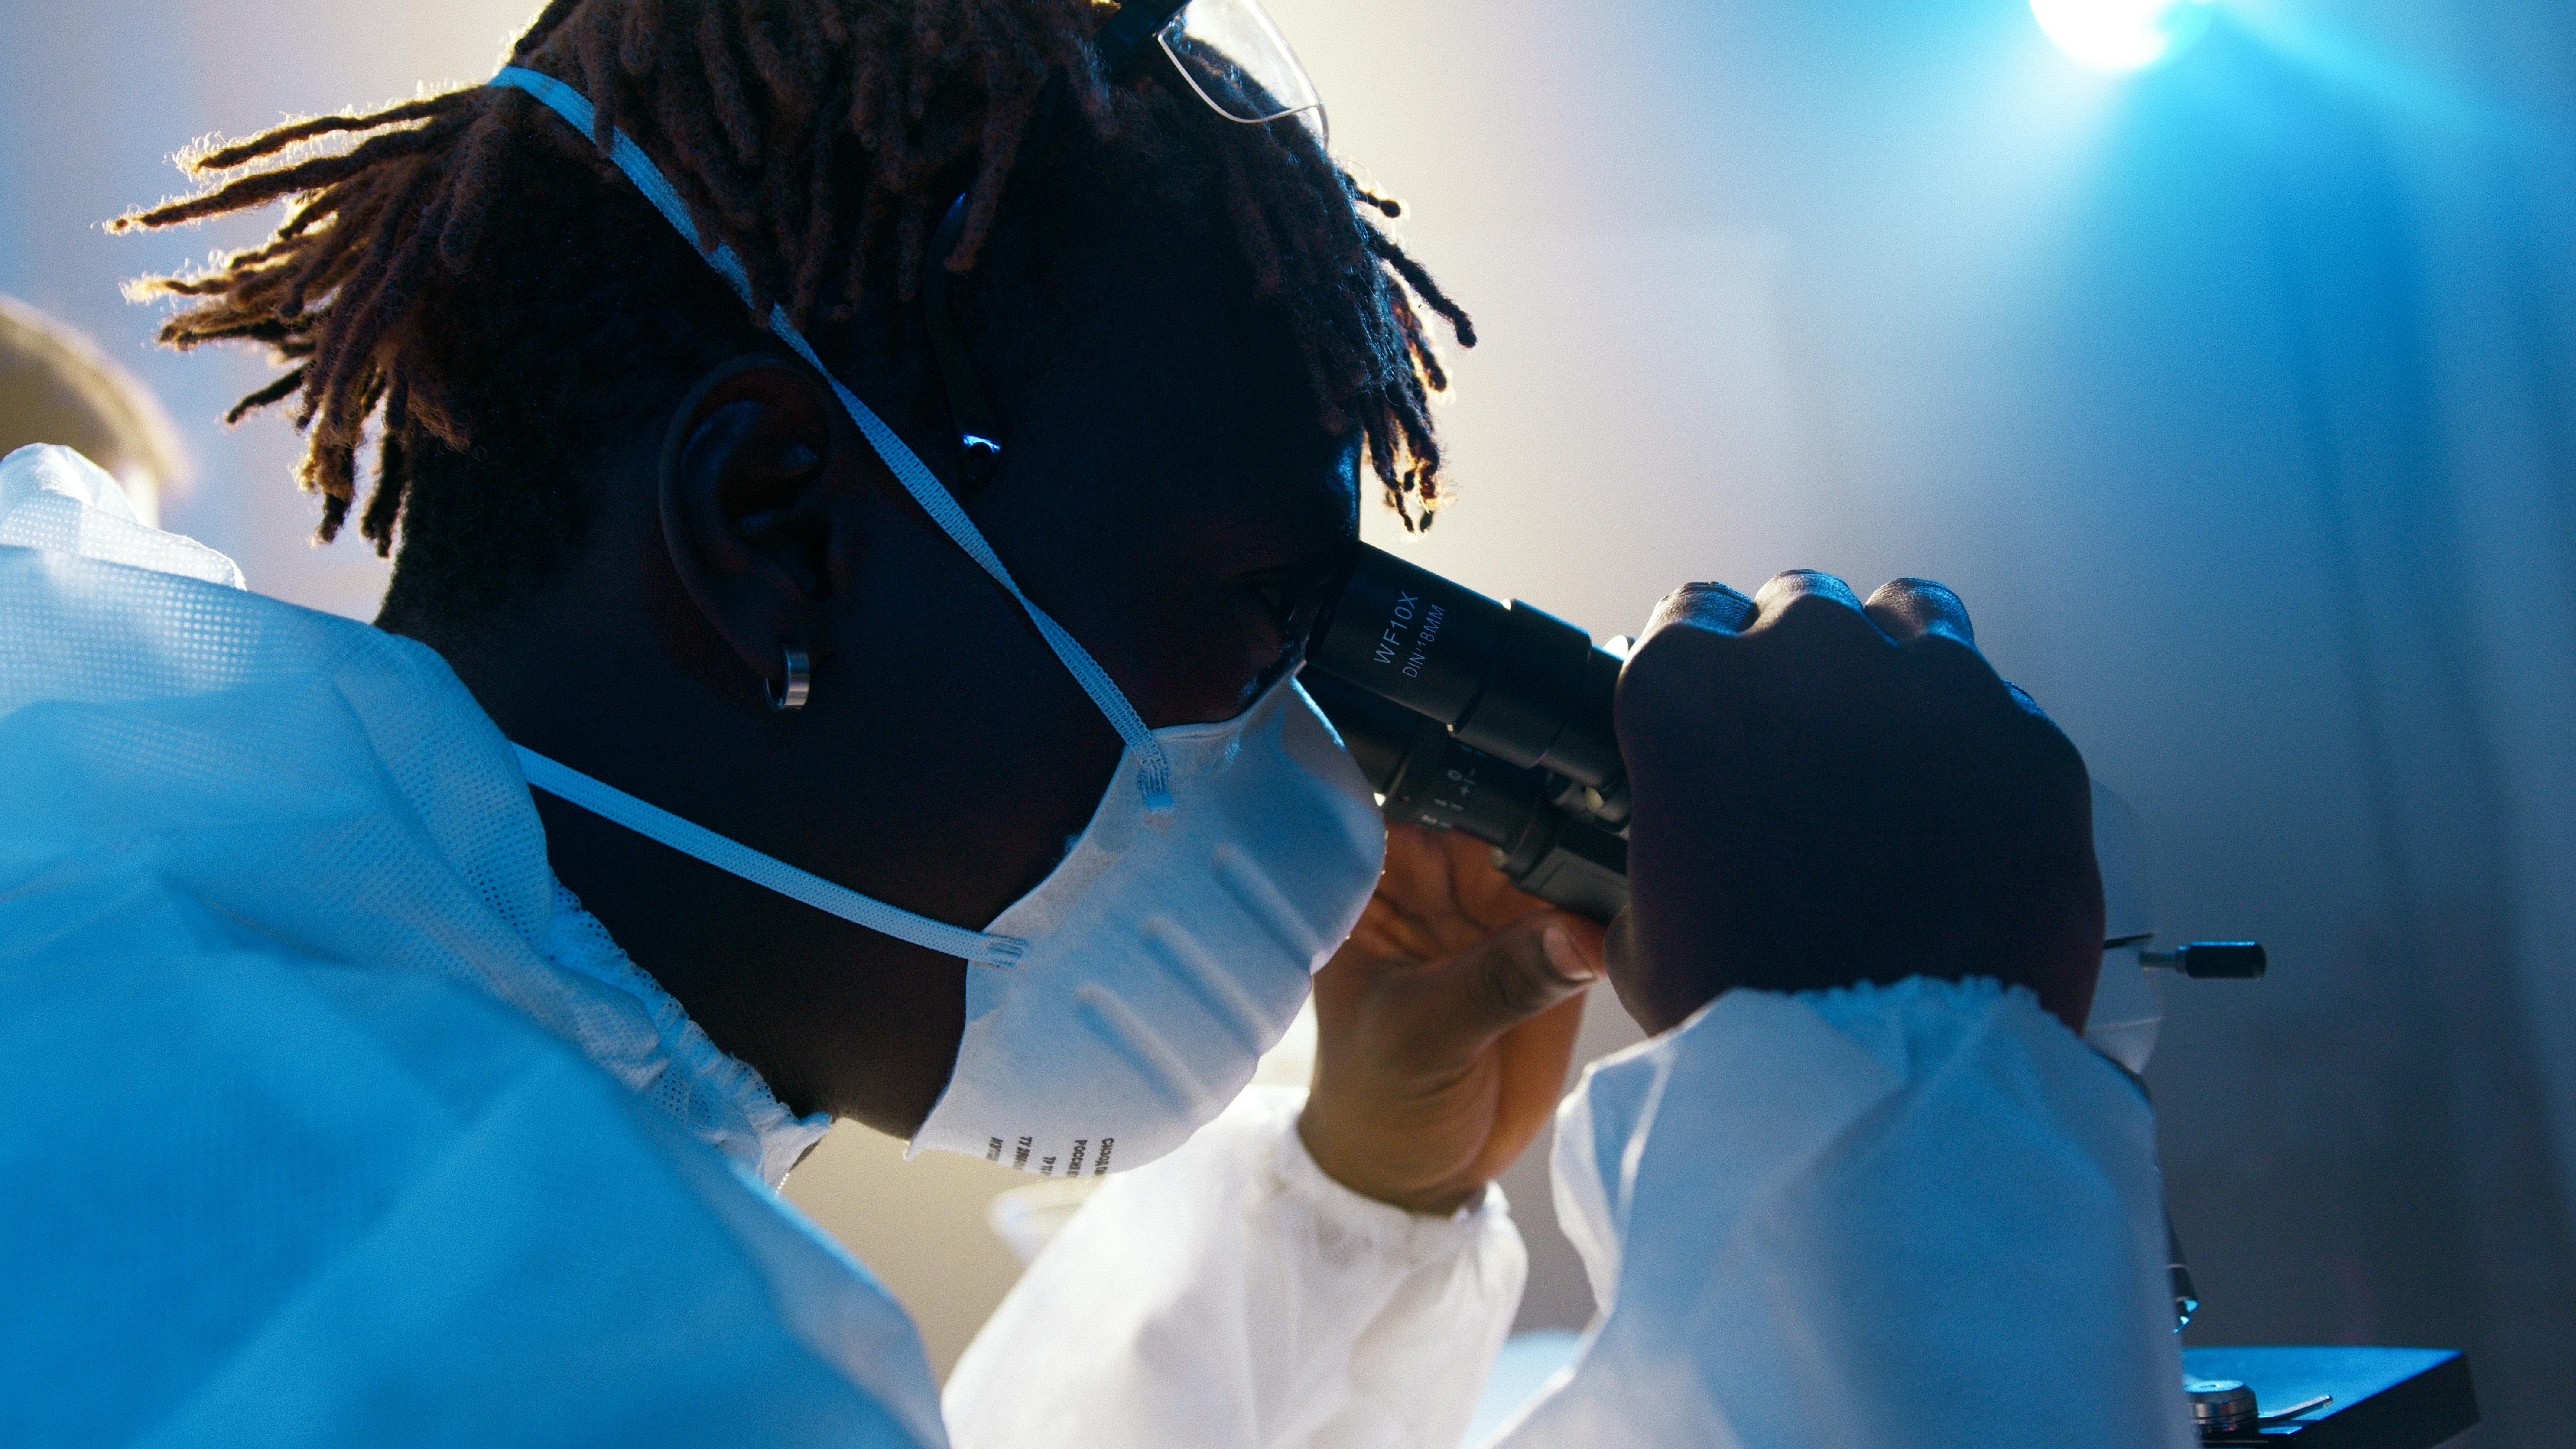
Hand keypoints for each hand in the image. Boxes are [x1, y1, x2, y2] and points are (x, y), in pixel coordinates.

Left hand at [1299, 824, 1604, 1215]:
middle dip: (1552, 830)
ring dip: (1592, 873)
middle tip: (1592, 853)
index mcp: (1377, 881)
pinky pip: (1595, 914)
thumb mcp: (1420, 1039)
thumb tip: (1577, 936)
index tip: (1533, 805)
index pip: (1428, 803)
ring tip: (1614, 899)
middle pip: (1506, 821)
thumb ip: (1495, 982)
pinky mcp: (1555, 946)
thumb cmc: (1379, 1101)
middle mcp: (1439, 881)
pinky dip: (1617, 918)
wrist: (1422, 1173)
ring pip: (1559, 860)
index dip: (1479, 793)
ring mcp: (1500, 911)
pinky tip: (1632, 926)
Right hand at [1611, 572, 2100, 1035]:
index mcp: (1691, 694)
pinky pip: (1999, 702)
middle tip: (1805, 741)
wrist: (1892, 1082)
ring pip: (1911, 614)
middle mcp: (1810, 660)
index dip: (1703, 660)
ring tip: (1893, 736)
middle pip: (1801, 606)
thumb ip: (1659, 852)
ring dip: (1893, 659)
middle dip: (1798, 662)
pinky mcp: (2030, 739)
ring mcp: (1933, 687)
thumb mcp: (1646, 932)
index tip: (1719, 699)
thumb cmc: (1759, 1014)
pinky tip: (1962, 804)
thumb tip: (1679, 849)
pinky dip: (1976, 738)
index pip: (1690, 613)